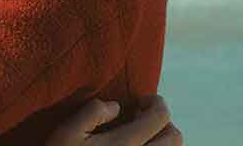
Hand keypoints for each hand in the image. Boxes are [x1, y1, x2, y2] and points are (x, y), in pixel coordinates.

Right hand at [45, 96, 181, 145]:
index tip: (142, 101)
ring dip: (163, 140)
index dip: (156, 102)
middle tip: (142, 117)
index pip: (159, 118)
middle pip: (174, 137)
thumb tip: (115, 106)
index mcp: (124, 144)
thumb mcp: (67, 133)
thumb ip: (92, 113)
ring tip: (142, 136)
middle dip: (163, 121)